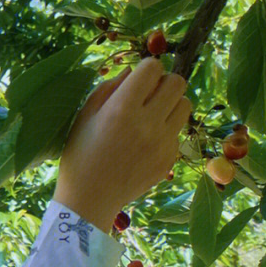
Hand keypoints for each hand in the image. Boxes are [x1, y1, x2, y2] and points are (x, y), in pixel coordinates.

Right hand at [53, 58, 189, 231]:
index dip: (146, 69)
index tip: (138, 80)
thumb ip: (109, 87)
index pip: (153, 67)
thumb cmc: (80, 154)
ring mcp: (162, 143)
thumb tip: (133, 71)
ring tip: (152, 117)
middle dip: (164, 83)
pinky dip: (166, 132)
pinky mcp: (169, 160)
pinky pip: (177, 133)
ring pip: (185, 106)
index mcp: (123, 108)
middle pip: (177, 83)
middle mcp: (148, 123)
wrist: (89, 199)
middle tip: (149, 95)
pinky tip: (146, 144)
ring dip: (171, 105)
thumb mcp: (85, 114)